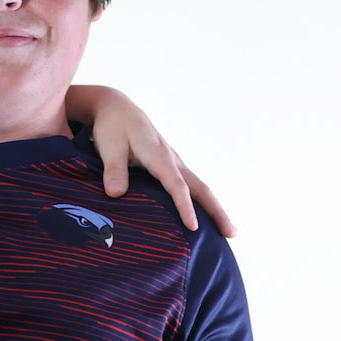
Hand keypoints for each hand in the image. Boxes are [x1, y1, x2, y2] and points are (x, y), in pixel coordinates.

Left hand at [68, 86, 235, 234]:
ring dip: (213, 208)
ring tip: (226, 231)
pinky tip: (203, 218)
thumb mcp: (109, 146)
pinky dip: (200, 202)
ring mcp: (173, 163)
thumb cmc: (113, 126)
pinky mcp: (169, 166)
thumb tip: (116, 194)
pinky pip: (190, 186)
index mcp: (159, 156)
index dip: (185, 206)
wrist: (116, 108)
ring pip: (199, 187)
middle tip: (232, 233)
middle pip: (201, 188)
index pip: (177, 185)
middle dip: (217, 211)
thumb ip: (114, 170)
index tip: (193, 227)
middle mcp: (172, 160)